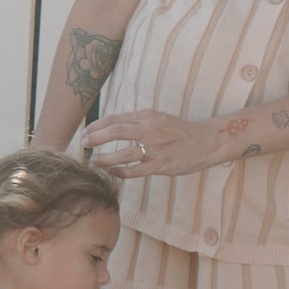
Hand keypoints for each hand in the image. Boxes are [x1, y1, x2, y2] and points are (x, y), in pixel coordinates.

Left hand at [84, 109, 219, 178]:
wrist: (204, 141)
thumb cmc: (180, 131)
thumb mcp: (158, 118)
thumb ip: (138, 122)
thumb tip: (114, 127)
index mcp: (147, 116)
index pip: (115, 119)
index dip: (97, 126)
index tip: (86, 132)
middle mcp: (149, 130)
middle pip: (115, 132)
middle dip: (95, 138)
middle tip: (83, 144)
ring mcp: (154, 148)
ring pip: (122, 153)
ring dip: (104, 158)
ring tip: (94, 161)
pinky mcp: (159, 165)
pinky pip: (134, 170)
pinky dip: (120, 172)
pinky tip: (112, 172)